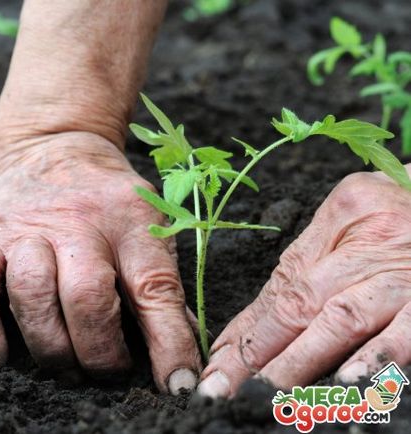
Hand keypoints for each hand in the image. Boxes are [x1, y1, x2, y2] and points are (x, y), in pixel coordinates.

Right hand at [0, 133, 200, 393]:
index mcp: (131, 220)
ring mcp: (27, 227)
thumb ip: (161, 282)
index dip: (170, 342)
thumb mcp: (149, 224)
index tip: (179, 385)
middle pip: (88, 298)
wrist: (57, 148)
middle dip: (101, 352)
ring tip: (68, 367)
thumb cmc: (110, 199)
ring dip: (52, 348)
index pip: (156, 287)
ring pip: (33, 297)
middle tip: (111, 372)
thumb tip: (182, 344)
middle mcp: (79, 222)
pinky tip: (2, 355)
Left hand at [198, 170, 410, 396]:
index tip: (220, 360)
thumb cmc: (388, 207)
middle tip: (226, 386)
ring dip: (302, 360)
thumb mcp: (342, 217)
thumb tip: (253, 321)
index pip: (283, 285)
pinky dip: (377, 356)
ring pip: (342, 320)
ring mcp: (400, 275)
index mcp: (336, 221)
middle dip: (261, 352)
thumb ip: (302, 264)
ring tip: (269, 392)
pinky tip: (349, 381)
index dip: (249, 328)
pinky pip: (406, 329)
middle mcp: (364, 249)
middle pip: (302, 304)